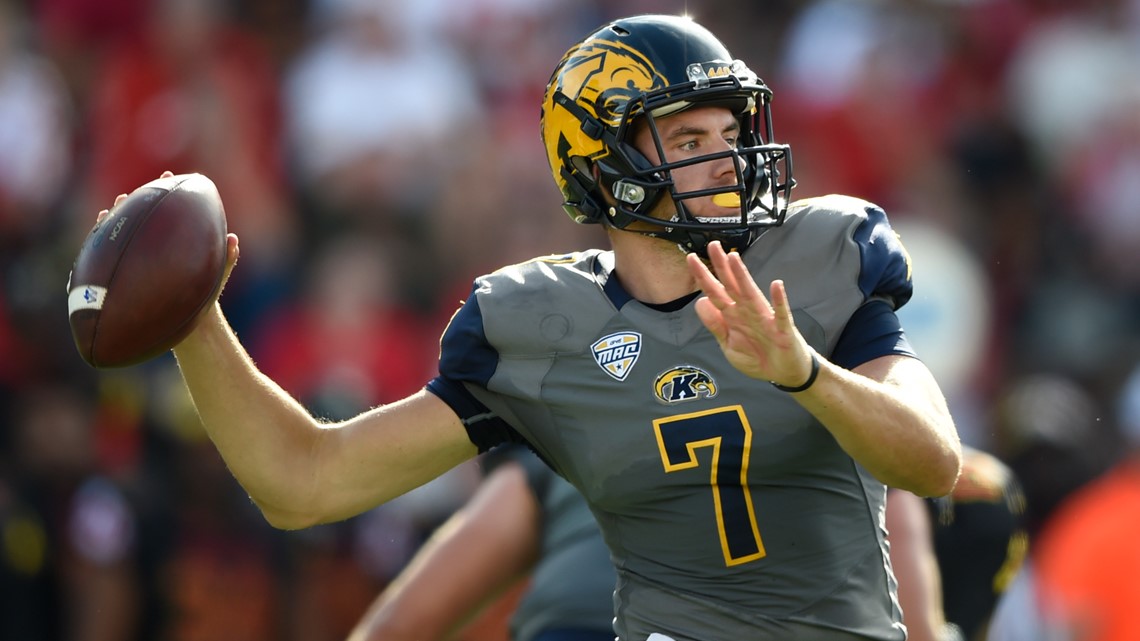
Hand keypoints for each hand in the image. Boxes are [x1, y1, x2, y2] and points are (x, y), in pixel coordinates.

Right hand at [96, 171, 240, 302]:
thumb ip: (226, 259)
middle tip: (127, 193)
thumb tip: (232, 239)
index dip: (167, 190)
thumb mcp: (217, 275)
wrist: (190, 324)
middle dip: (133, 203)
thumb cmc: (204, 297)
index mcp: (172, 242)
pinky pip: (110, 261)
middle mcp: (154, 249)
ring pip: (121, 236)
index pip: (168, 210)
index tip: (168, 175)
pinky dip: (102, 250)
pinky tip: (98, 235)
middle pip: (140, 218)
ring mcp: (139, 261)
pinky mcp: (127, 277)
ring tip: (110, 209)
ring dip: (113, 222)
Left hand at [685, 240, 814, 386]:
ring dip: (743, 276)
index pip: (715, 292)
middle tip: (712, 245)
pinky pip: (781, 313)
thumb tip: (700, 302)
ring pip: (751, 294)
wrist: (783, 375)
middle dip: (721, 266)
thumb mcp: (728, 345)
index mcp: (733, 316)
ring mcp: (765, 319)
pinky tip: (776, 286)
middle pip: (732, 285)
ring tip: (734, 258)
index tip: (691, 258)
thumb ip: (715, 325)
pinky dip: (779, 300)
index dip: (703, 277)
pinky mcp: (782, 329)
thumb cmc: (757, 357)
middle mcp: (747, 312)